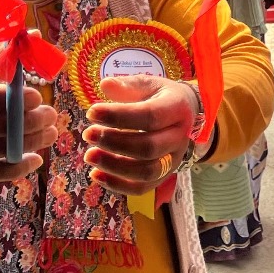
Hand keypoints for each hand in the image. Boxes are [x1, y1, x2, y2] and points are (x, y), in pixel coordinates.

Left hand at [84, 76, 198, 197]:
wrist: (185, 113)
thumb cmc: (161, 96)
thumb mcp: (148, 84)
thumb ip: (128, 85)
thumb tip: (106, 85)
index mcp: (178, 109)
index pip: (150, 116)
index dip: (119, 116)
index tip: (92, 113)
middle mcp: (180, 137)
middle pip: (149, 147)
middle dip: (114, 143)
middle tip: (88, 134)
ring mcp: (174, 159)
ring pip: (146, 172)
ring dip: (114, 167)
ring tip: (89, 155)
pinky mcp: (165, 175)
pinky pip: (142, 188)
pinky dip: (117, 185)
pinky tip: (96, 175)